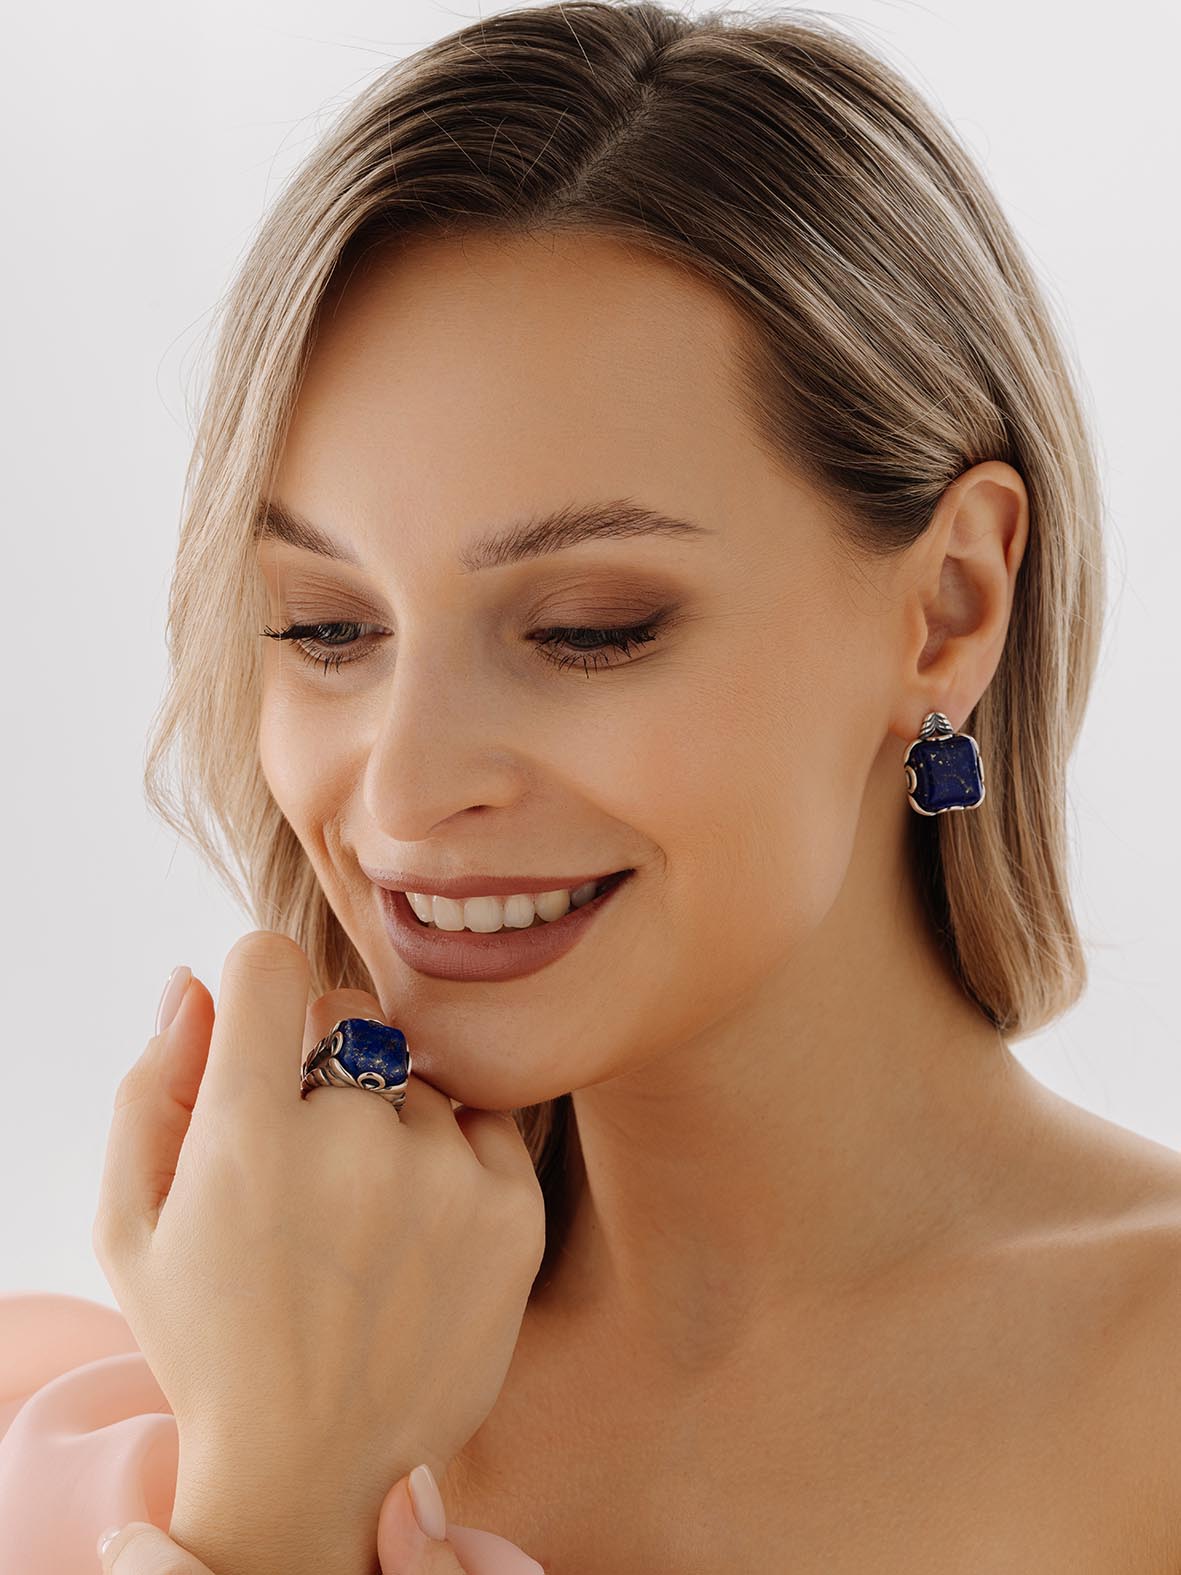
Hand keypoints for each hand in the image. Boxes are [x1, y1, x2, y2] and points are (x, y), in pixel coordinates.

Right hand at [93, 931, 545, 1574]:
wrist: (308, 1468)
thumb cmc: (208, 1335)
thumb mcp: (132, 1223)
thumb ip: (153, 1086)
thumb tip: (198, 983)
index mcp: (248, 1136)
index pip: (269, 965)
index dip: (258, 988)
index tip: (260, 1034)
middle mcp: (355, 1142)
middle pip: (350, 1022)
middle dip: (323, 1069)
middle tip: (306, 1169)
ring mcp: (445, 1176)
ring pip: (416, 1082)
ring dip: (390, 1126)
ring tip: (362, 1225)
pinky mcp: (514, 1211)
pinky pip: (482, 1124)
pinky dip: (453, 1160)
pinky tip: (417, 1232)